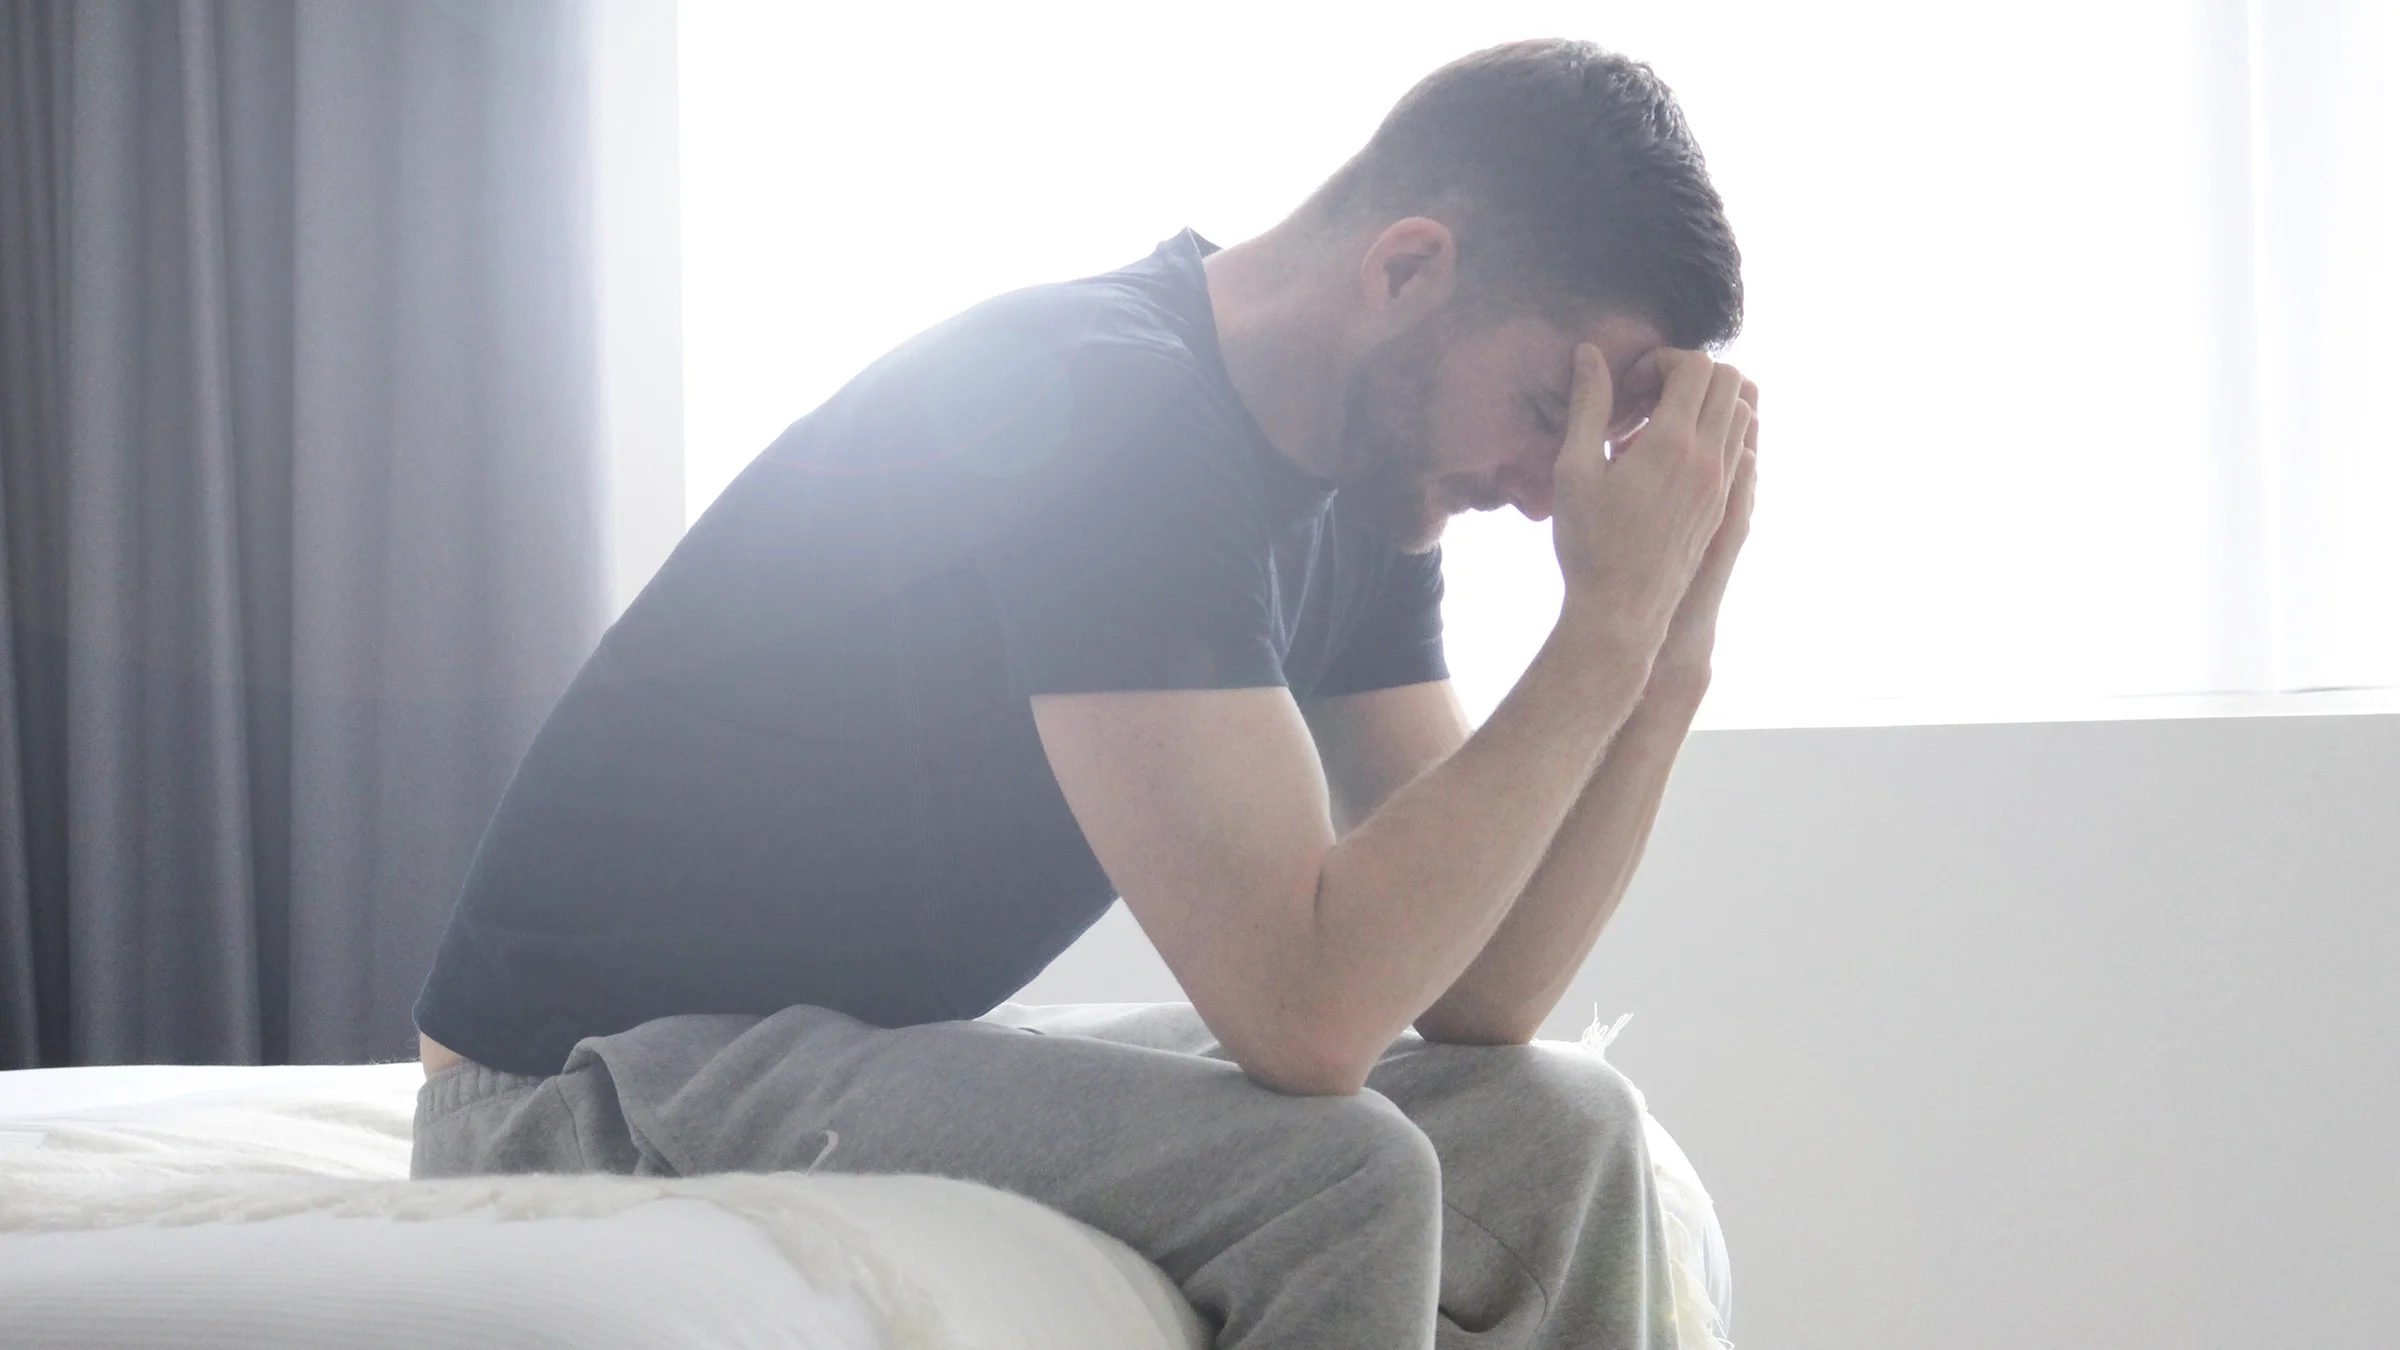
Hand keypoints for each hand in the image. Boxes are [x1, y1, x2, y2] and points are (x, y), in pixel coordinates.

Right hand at [1550, 344, 1754, 654]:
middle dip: (1689, 374)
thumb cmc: (1589, 544)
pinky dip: (1712, 434)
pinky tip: (1669, 459)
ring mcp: (1723, 483)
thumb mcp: (1573, 470)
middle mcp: (1708, 458)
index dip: (1662, 361)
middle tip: (1649, 399)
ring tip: (1660, 427)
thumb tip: (1590, 353)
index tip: (1630, 388)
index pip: (1696, 366)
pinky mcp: (1724, 505)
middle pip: (1729, 380)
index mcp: (1672, 444)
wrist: (1622, 611)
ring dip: (1706, 403)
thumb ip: (1588, 406)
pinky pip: (1738, 447)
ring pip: (1742, 412)